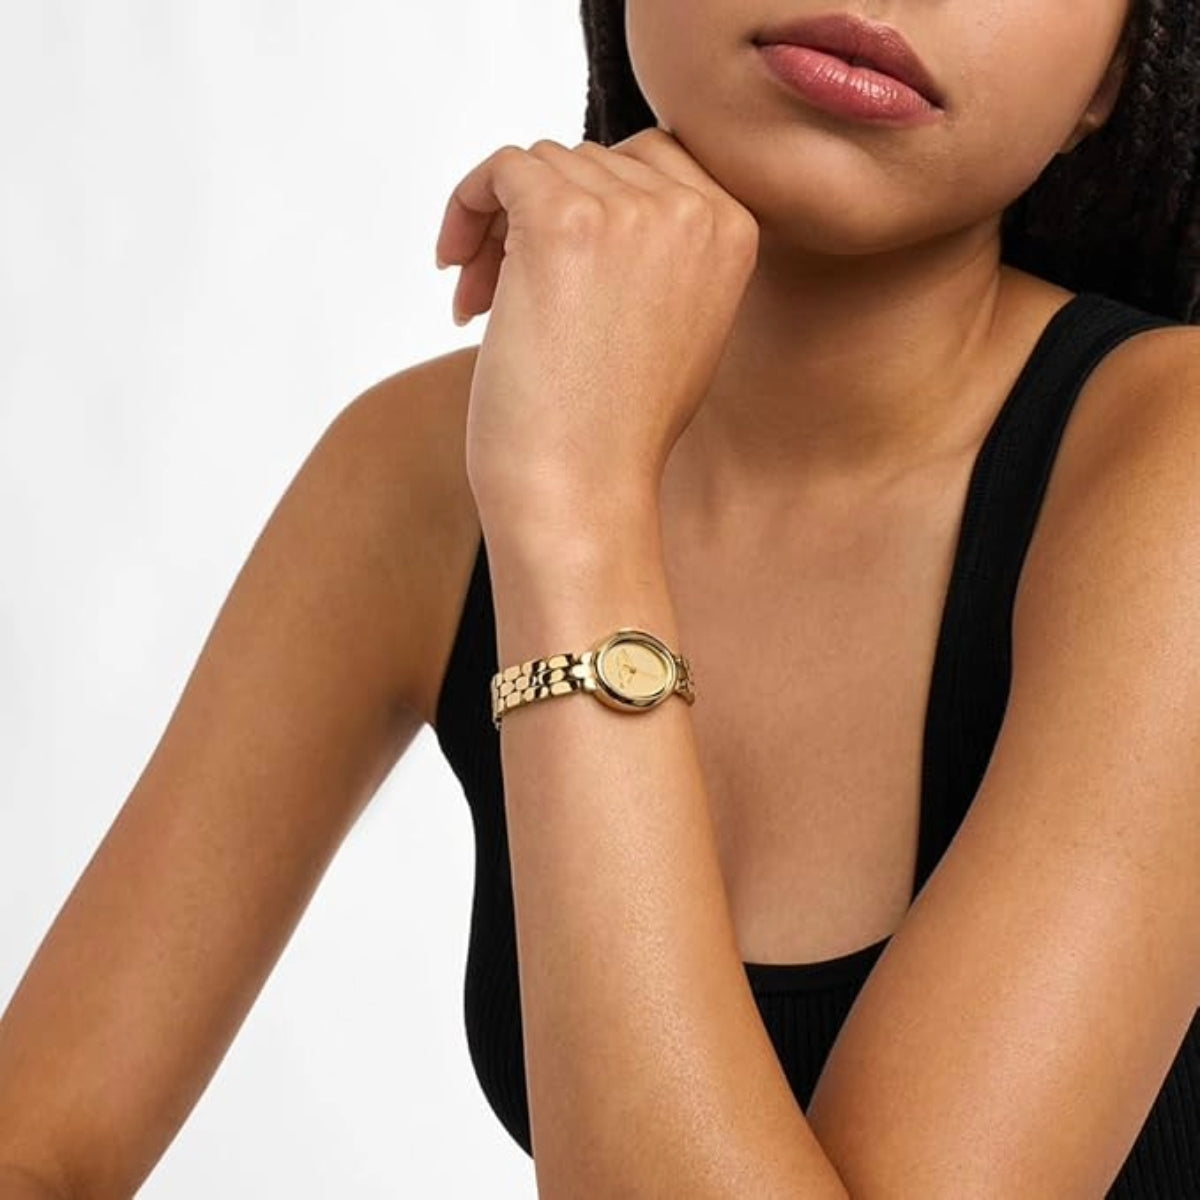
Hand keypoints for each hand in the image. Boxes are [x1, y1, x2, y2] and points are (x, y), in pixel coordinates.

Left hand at [433, 129, 759, 540]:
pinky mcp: (560, 221)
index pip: (648, 163)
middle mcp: (693, 210)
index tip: (552, 268)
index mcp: (734, 231)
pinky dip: (466, 206)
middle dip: (537, 221)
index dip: (589, 206)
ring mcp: (630, 211)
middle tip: (499, 297)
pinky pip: (500, 168)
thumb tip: (597, 195)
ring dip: (498, 230)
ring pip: (540, 167)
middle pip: (589, 163)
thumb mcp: (674, 328)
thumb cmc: (614, 432)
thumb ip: (660, 253)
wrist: (582, 492)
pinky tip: (452, 270)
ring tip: (480, 305)